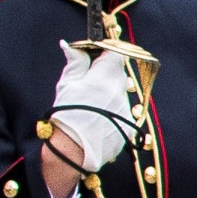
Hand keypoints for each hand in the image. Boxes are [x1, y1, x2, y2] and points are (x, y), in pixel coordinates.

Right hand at [46, 41, 142, 173]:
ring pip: (120, 92)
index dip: (105, 52)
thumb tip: (70, 45)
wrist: (74, 152)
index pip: (116, 54)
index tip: (94, 56)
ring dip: (108, 93)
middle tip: (87, 81)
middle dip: (105, 73)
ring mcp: (128, 109)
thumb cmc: (66, 116)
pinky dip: (112, 110)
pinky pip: (123, 111)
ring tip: (89, 105)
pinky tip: (96, 119)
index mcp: (105, 78)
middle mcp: (121, 92)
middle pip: (118, 73)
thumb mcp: (66, 86)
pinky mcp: (130, 125)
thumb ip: (75, 63)